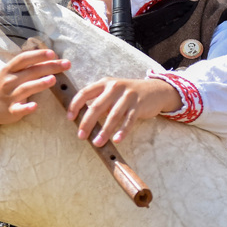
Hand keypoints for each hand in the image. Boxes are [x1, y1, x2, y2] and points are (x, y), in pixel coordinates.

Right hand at [0, 49, 70, 136]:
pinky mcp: (10, 111)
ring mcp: (9, 96)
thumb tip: (49, 56)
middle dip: (49, 67)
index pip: (24, 59)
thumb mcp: (9, 73)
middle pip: (31, 72)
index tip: (53, 53)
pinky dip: (26, 108)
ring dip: (39, 84)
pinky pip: (18, 109)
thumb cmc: (2, 87)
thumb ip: (26, 66)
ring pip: (26, 88)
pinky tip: (35, 106)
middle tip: (66, 64)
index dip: (38, 55)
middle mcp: (9, 81)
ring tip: (53, 79)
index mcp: (9, 70)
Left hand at [66, 77, 180, 145]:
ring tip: (97, 142)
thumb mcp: (113, 91)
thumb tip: (82, 119)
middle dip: (87, 123)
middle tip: (81, 136)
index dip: (75, 105)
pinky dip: (122, 131)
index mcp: (105, 83)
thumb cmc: (129, 94)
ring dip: (104, 131)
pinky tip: (117, 139)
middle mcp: (115, 87)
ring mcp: (128, 96)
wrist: (155, 90)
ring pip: (113, 115)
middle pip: (97, 106)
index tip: (70, 118)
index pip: (84, 93)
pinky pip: (128, 120)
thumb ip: (99, 100)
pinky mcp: (139, 105)